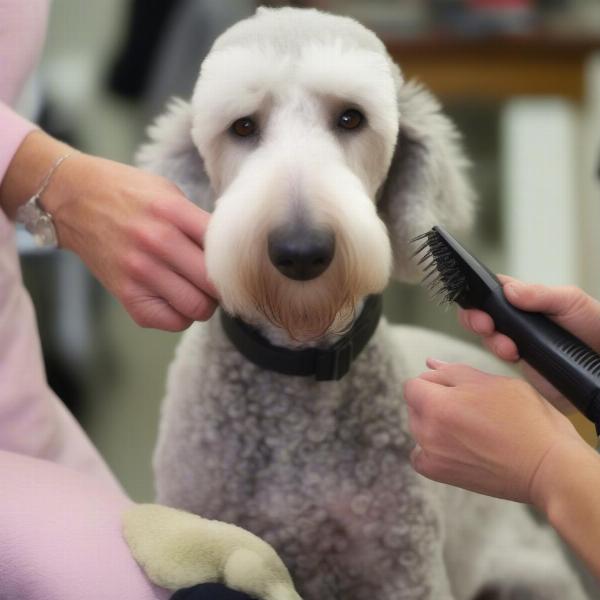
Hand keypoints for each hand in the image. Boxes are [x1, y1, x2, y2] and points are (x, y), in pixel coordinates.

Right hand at [47, 152, 217, 330]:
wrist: (74, 199)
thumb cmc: (127, 194)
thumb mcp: (169, 193)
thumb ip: (199, 222)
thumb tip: (231, 254)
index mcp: (172, 211)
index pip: (223, 250)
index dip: (234, 261)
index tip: (232, 264)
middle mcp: (156, 242)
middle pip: (214, 285)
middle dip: (221, 287)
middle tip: (213, 279)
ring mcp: (139, 271)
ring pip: (197, 308)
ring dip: (202, 303)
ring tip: (194, 289)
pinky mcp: (126, 294)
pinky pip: (171, 321)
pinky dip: (180, 315)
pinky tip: (174, 298)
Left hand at [404, 360, 584, 504]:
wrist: (549, 467)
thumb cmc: (527, 420)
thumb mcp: (492, 382)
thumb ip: (454, 372)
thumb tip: (430, 364)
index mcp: (438, 405)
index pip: (413, 385)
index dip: (434, 382)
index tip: (456, 389)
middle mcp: (427, 432)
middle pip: (414, 406)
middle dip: (432, 401)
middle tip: (468, 408)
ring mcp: (432, 455)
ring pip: (418, 428)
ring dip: (433, 423)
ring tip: (468, 428)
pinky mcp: (441, 475)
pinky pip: (421, 456)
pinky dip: (431, 450)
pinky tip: (457, 446)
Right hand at [459, 276, 599, 412]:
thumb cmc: (594, 325)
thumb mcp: (570, 301)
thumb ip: (540, 294)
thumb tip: (510, 291)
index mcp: (525, 298)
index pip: (492, 290)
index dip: (479, 296)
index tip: (481, 306)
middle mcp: (516, 318)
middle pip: (480, 314)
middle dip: (475, 320)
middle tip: (486, 326)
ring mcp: (516, 340)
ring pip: (486, 338)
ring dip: (492, 341)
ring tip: (510, 347)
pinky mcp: (520, 362)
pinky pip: (497, 359)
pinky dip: (499, 357)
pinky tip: (514, 356)